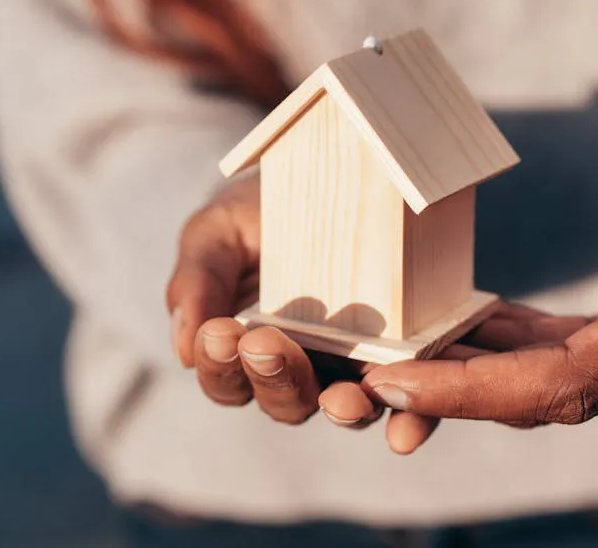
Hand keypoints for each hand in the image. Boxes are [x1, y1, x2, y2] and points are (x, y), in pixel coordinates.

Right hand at [165, 170, 589, 450]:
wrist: (333, 171)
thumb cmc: (262, 208)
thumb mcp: (219, 231)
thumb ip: (197, 282)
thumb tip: (185, 348)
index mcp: (251, 350)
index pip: (228, 380)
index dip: (220, 366)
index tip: (220, 333)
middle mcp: (304, 367)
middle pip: (286, 401)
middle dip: (276, 380)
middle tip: (267, 345)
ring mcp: (357, 363)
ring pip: (348, 406)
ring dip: (345, 408)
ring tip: (346, 398)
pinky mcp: (407, 353)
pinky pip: (412, 393)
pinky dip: (413, 417)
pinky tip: (410, 426)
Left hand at [361, 39, 597, 424]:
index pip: (582, 375)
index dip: (484, 387)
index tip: (401, 378)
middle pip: (563, 393)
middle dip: (465, 391)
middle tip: (375, 375)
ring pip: (574, 378)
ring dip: (491, 373)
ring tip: (411, 351)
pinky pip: (593, 349)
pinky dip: (529, 346)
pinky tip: (482, 324)